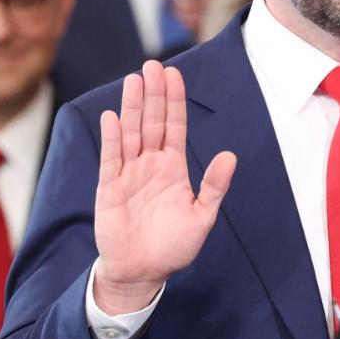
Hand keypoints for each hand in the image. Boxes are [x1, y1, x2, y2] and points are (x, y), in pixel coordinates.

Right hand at [93, 60, 236, 314]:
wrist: (143, 272)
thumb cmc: (173, 246)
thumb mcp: (202, 216)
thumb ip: (214, 186)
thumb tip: (229, 156)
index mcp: (173, 168)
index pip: (174, 127)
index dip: (174, 101)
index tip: (174, 75)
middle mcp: (151, 165)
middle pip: (152, 122)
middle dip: (154, 94)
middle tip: (153, 65)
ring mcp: (129, 174)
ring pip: (132, 133)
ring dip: (133, 107)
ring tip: (134, 80)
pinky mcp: (110, 188)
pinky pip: (111, 158)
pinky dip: (112, 138)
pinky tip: (112, 116)